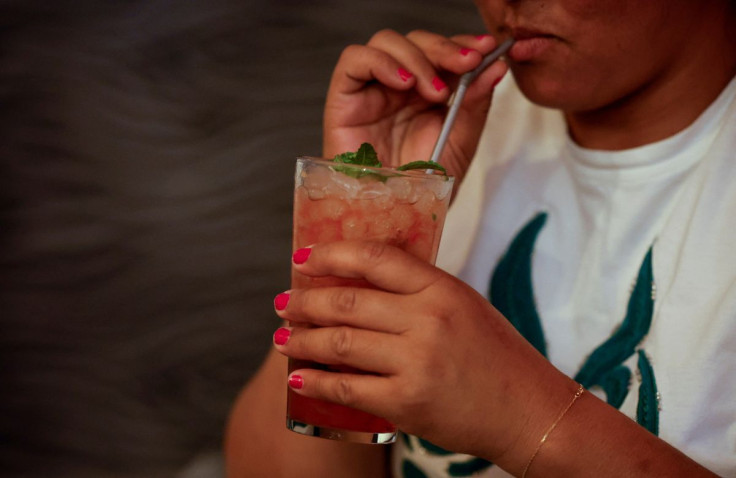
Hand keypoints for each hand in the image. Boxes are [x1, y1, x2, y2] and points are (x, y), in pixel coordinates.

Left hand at [272, 241, 572, 467]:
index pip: (375, 258)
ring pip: (340, 343)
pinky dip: (316, 382)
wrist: (528, 411)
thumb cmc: (497, 356)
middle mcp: (427, 320)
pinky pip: (347, 388)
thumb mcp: (464, 305)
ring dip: (302, 340)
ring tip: (281, 337)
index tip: (302, 258)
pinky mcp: (407, 403)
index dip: (331, 254)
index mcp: (442, 289)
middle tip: (283, 302)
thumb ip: (418, 290)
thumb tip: (359, 281)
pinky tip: (297, 377)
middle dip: (305, 301)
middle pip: (348, 301)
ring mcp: (416, 362)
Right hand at [323, 31, 507, 182]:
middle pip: (416, 41)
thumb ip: (476, 102)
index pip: (441, 51)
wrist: (392, 220)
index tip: (488, 47)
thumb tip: (496, 64)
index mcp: (425, 94)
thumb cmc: (421, 189)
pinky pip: (353, 61)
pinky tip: (403, 82)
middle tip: (467, 64)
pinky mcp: (343, 100)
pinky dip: (380, 61)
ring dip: (417, 56)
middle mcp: (397, 88)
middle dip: (445, 47)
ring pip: (386, 42)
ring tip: (434, 91)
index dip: (462, 43)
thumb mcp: (460, 142)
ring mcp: (370, 92)